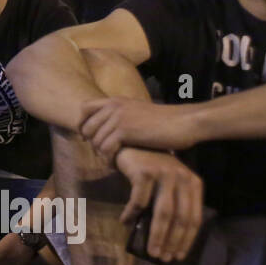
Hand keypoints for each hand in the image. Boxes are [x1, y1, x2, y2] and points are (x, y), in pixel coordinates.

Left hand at [79, 97, 197, 158]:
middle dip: (92, 143)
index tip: (88, 137)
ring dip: (102, 154)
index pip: (84, 108)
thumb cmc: (164, 121)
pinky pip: (105, 149)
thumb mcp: (137, 111)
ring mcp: (118, 118)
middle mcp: (113, 106)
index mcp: (115, 100)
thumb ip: (121, 115)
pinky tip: (116, 164)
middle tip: (103, 154)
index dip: (83, 124)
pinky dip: (108, 159)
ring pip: (96, 141)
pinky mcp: (124, 132)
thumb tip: (107, 128)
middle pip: (87, 127)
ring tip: (111, 161)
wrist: (183, 122)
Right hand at [114, 147, 202, 261]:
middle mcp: (183, 177)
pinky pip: (139, 201)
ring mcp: (164, 174)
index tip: (178, 256)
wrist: (131, 142)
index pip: (194, 218)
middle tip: (163, 257)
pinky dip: (131, 214)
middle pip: (180, 218)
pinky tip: (125, 222)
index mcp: (193, 183)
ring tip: (151, 250)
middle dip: (172, 242)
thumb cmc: (150, 168)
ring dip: (157, 235)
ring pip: (163, 214)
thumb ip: (173, 203)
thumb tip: (170, 239)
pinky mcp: (145, 172)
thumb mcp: (168, 185)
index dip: (187, 239)